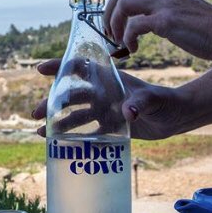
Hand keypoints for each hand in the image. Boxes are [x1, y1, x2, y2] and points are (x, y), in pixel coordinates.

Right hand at [32, 59, 188, 139]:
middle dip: (51, 102)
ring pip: (75, 116)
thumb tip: (127, 112)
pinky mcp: (109, 127)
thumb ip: (140, 102)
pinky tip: (60, 145)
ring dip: (57, 122)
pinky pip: (88, 134)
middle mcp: (102, 94)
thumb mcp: (154, 99)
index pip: (80, 68)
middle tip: (35, 113)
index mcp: (109, 80)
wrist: (176, 117)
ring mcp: (104, 111)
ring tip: (41, 132)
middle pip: (71, 96)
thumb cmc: (166, 102)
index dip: (60, 67)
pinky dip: (74, 139)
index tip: (42, 69)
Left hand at [103, 0, 211, 59]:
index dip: (111, 9)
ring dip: (115, 26)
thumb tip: (135, 23)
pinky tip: (134, 49)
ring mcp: (163, 3)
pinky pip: (134, 26)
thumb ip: (157, 11)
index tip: (112, 27)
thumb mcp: (176, 11)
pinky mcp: (167, 20)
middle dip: (108, 16)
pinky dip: (128, 39)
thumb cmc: (204, 29)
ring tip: (121, 42)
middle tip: (111, 35)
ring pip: (122, 6)